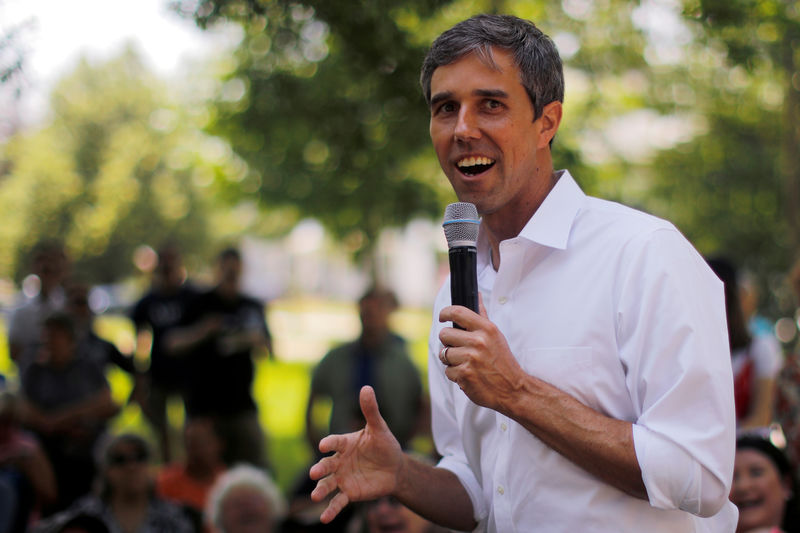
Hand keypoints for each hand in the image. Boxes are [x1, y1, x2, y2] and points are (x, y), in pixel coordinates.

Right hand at [309, 386, 403, 522]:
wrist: (395, 469)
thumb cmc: (385, 445)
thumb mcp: (380, 428)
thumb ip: (371, 410)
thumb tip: (366, 387)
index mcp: (345, 443)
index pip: (335, 442)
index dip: (330, 443)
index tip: (324, 446)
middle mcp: (340, 461)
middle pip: (326, 465)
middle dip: (320, 469)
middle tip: (314, 473)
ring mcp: (343, 478)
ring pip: (328, 484)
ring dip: (321, 490)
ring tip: (316, 496)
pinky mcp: (349, 493)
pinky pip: (337, 502)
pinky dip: (331, 510)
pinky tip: (324, 519)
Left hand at [439, 296, 524, 411]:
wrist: (513, 389)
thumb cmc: (503, 361)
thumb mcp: (496, 336)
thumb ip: (482, 316)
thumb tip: (477, 295)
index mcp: (486, 329)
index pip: (457, 312)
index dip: (445, 313)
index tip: (442, 317)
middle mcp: (478, 342)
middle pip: (444, 334)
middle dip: (448, 342)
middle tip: (459, 348)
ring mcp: (470, 358)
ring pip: (444, 354)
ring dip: (451, 360)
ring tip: (466, 363)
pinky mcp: (464, 374)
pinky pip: (448, 371)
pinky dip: (455, 375)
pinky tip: (469, 375)